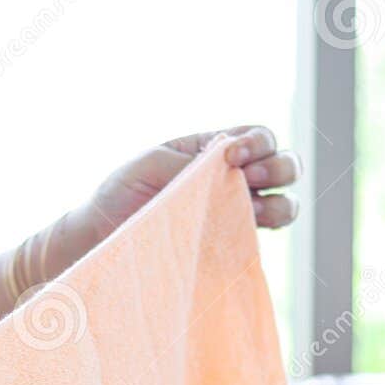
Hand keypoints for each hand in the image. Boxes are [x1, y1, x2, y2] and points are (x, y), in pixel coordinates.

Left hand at [77, 126, 301, 244]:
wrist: (99, 236)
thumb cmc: (121, 191)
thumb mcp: (150, 163)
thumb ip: (190, 163)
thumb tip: (227, 172)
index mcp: (215, 151)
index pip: (259, 137)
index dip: (258, 142)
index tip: (232, 155)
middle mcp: (232, 181)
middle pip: (285, 166)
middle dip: (279, 168)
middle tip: (248, 178)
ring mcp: (233, 215)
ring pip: (284, 205)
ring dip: (279, 204)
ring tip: (251, 211)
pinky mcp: (228, 248)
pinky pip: (259, 241)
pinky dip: (260, 235)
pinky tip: (238, 234)